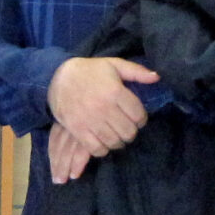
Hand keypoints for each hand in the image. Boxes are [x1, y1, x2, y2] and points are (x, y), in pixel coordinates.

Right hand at [44, 56, 157, 182]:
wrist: (58, 77)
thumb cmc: (90, 71)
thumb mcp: (114, 65)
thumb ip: (136, 71)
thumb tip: (157, 77)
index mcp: (115, 91)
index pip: (139, 115)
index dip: (141, 119)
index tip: (137, 117)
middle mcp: (104, 107)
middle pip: (128, 132)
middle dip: (131, 131)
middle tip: (126, 127)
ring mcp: (90, 120)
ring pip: (114, 142)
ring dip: (118, 141)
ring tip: (116, 135)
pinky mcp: (77, 130)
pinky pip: (96, 149)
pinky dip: (103, 149)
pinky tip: (103, 141)